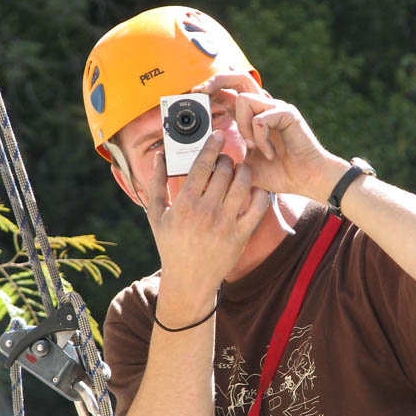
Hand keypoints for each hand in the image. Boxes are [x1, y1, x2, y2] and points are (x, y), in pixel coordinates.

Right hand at [146, 130, 269, 302]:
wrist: (189, 281)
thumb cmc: (171, 246)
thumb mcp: (156, 216)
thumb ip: (156, 184)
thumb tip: (160, 156)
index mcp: (184, 205)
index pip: (202, 165)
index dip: (212, 145)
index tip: (218, 135)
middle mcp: (206, 212)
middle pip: (224, 171)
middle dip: (228, 159)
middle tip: (227, 159)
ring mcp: (225, 224)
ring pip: (243, 184)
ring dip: (244, 171)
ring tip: (240, 170)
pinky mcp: (241, 236)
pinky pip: (258, 207)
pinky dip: (260, 193)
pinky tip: (254, 189)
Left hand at [193, 73, 337, 200]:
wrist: (306, 179)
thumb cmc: (280, 173)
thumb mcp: (244, 165)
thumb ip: (228, 156)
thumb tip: (204, 157)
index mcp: (252, 116)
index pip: (229, 93)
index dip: (212, 90)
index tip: (196, 94)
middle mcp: (264, 107)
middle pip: (238, 78)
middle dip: (216, 81)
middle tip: (201, 91)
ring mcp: (276, 108)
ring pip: (245, 99)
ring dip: (243, 126)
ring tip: (253, 147)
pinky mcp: (287, 114)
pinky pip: (261, 118)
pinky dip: (261, 138)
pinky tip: (270, 152)